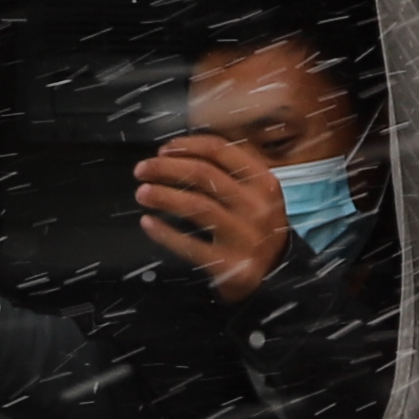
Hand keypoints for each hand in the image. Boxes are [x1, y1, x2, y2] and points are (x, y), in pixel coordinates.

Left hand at [132, 132, 289, 298]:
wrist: (277, 272)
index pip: (220, 151)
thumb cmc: (256, 226)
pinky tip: (148, 223)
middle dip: (166, 168)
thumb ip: (228, 171)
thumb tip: (178, 153)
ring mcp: (245, 236)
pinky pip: (191, 245)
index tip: (163, 150)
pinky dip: (165, 233)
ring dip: (163, 196)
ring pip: (197, 206)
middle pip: (203, 174)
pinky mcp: (231, 264)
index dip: (186, 146)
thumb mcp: (256, 193)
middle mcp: (256, 206)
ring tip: (142, 193)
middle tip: (142, 169)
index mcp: (263, 181)